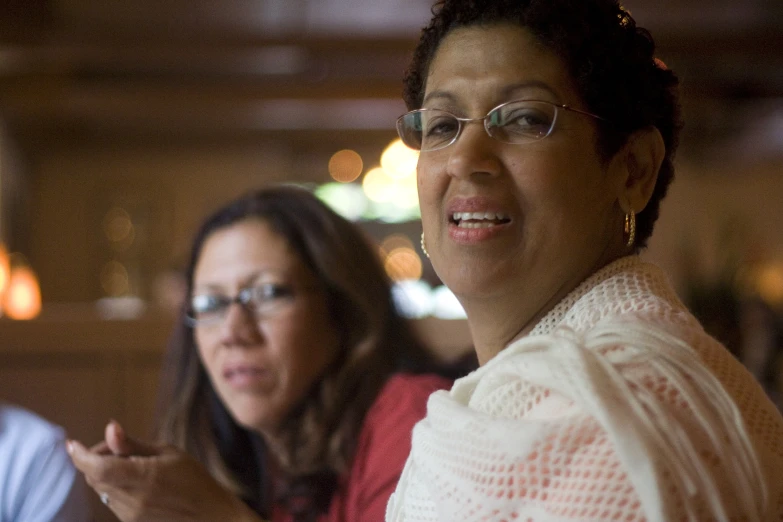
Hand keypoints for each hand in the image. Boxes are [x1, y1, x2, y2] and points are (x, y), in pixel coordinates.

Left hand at [67, 420, 262, 521]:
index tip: (72, 443)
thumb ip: (133, 444)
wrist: (209, 514)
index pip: (98, 468)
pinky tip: (135, 479)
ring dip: (104, 473)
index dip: (81, 456)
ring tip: (131, 463)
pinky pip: (110, 499)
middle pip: (94, 477)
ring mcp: (130, 514)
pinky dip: (113, 485)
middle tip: (115, 446)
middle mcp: (133, 499)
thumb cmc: (194, 479)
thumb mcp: (167, 453)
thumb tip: (110, 428)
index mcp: (144, 477)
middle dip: (95, 459)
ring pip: (100, 488)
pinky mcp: (130, 521)